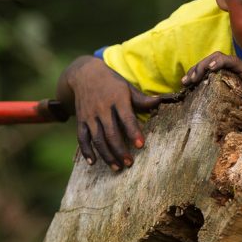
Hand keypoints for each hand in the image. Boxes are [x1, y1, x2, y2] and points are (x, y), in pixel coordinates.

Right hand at [59, 56, 166, 170]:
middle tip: (129, 163)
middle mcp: (102, 108)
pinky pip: (82, 138)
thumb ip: (142, 99)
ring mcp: (90, 115)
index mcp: (117, 99)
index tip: (141, 145)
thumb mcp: (127, 87)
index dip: (133, 132)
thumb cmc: (112, 83)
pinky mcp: (81, 120)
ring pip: (97, 139)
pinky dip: (86, 151)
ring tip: (117, 167)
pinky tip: (93, 162)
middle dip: (120, 150)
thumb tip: (161, 100)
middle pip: (111, 133)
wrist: (84, 74)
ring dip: (106, 155)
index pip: (126, 118)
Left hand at [182, 52, 241, 104]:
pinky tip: (210, 70)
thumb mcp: (241, 96)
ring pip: (215, 57)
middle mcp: (234, 66)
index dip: (196, 72)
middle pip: (209, 60)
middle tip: (185, 82)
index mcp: (231, 72)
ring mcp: (240, 65)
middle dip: (194, 70)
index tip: (186, 84)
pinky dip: (217, 62)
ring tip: (194, 78)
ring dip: (202, 66)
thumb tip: (215, 107)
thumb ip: (229, 96)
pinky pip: (229, 60)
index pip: (209, 66)